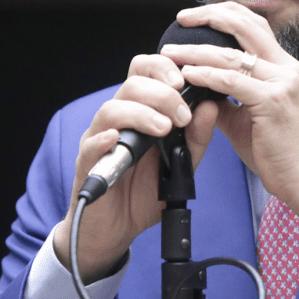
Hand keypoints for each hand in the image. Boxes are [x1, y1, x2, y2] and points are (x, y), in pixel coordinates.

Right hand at [51, 53, 218, 282]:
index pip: (146, 72)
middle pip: (132, 84)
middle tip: (182, 115)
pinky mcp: (87, 164)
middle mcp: (118, 119)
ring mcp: (100, 139)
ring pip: (112, 109)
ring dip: (141, 114)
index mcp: (140, 111)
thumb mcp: (181, 163)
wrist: (118, 230)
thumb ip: (196, 137)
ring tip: (164, 129)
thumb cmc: (146, 191)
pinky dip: (105, 138)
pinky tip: (117, 139)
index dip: (164, 68)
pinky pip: (91, 145)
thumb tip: (211, 105)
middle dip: (161, 93)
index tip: (186, 81)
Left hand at [160, 2, 298, 229]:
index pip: (254, 26)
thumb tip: (197, 89)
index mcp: (284, 68)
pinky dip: (206, 74)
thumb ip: (224, 99)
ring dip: (196, 50)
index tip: (195, 17)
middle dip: (210, 16)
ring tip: (170, 52)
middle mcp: (286, 68)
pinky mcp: (273, 102)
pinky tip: (187, 74)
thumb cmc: (279, 153)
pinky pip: (232, 81)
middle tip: (182, 18)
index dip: (224, 15)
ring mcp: (282, 83)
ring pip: (233, 54)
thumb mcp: (247, 119)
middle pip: (247, 24)